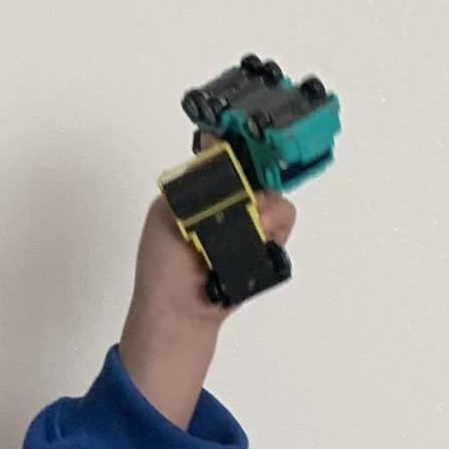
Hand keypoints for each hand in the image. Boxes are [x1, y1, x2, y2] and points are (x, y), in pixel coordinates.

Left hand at [127, 131, 296, 347]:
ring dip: (261, 213)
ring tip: (238, 237)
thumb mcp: (167, 213)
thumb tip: (219, 156)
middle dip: (254, 184)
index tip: (255, 138)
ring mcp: (249, 219)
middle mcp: (228, 199)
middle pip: (258, 170)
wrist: (181, 310)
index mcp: (200, 188)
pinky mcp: (266, 240)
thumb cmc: (164, 266)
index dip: (243, 144)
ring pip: (273, 195)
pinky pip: (284, 220)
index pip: (227, 153)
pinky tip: (254, 244)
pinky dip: (273, 230)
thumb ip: (194, 184)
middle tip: (245, 206)